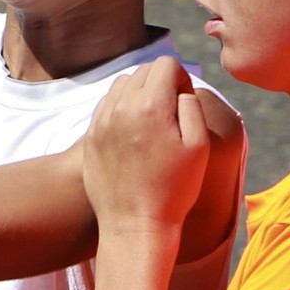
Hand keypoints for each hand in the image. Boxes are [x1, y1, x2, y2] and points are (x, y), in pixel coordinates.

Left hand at [83, 56, 212, 237]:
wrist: (135, 225)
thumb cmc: (174, 189)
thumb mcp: (199, 145)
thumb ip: (190, 104)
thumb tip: (179, 86)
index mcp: (151, 106)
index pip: (166, 64)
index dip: (181, 78)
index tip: (183, 102)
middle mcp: (121, 107)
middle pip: (143, 71)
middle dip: (160, 83)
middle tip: (170, 114)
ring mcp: (101, 122)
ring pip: (122, 85)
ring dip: (139, 93)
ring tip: (151, 121)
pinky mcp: (90, 137)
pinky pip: (106, 106)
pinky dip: (121, 108)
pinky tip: (132, 132)